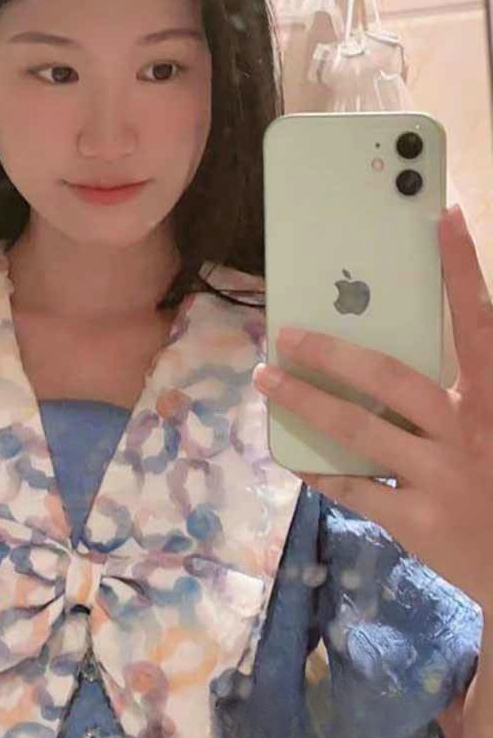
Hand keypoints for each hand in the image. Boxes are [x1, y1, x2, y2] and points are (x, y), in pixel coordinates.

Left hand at [252, 206, 492, 616]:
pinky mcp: (418, 521)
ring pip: (358, 429)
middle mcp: (468, 430)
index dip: (464, 268)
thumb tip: (414, 342)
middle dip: (333, 351)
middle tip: (286, 331)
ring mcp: (441, 478)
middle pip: (392, 377)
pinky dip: (320, 469)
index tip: (445, 216)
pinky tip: (293, 454)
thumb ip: (468, 386)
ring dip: (305, 401)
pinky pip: (354, 486)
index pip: (479, 322)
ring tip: (266, 379)